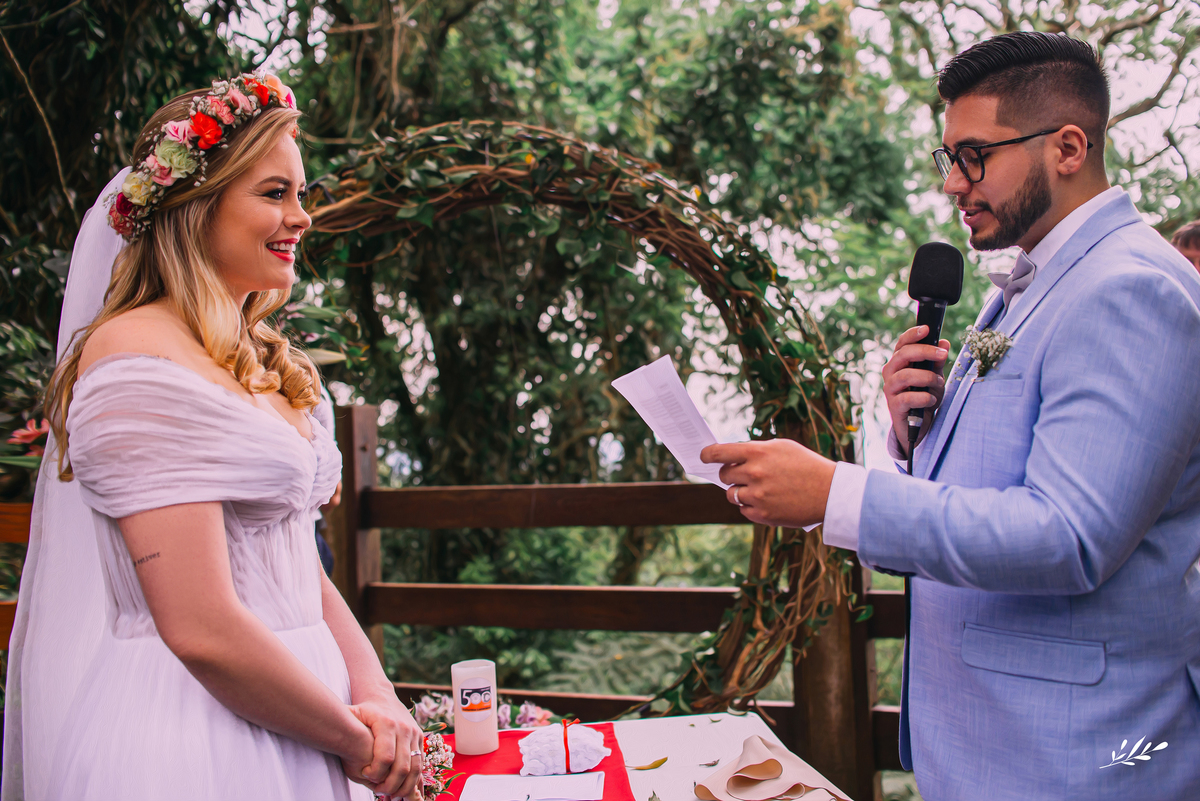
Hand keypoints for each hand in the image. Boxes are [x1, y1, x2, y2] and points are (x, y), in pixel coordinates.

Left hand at [346, 696, 424, 798]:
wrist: (383, 698)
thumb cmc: (364, 711)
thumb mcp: (352, 714)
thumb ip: (343, 725)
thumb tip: (327, 737)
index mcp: (387, 723)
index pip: (385, 757)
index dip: (375, 773)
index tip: (365, 776)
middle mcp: (404, 729)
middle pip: (402, 766)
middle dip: (390, 784)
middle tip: (378, 791)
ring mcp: (414, 734)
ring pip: (415, 768)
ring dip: (404, 786)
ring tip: (391, 795)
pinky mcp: (420, 740)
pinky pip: (420, 764)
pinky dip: (414, 781)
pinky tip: (404, 792)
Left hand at [700, 439, 835, 527]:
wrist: (829, 492)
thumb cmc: (806, 465)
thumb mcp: (782, 447)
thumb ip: (755, 450)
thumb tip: (731, 456)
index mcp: (757, 453)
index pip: (719, 452)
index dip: (707, 454)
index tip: (703, 456)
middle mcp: (754, 473)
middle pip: (724, 475)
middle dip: (730, 474)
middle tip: (743, 475)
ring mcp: (757, 496)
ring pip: (731, 494)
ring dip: (740, 491)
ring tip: (758, 489)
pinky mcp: (762, 514)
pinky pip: (743, 510)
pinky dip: (751, 506)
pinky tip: (767, 501)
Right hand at [882, 326, 950, 456]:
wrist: (918, 425)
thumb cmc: (924, 397)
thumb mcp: (935, 377)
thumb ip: (938, 362)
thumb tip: (944, 343)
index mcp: (899, 362)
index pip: (902, 344)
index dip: (912, 334)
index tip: (927, 329)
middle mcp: (891, 373)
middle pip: (903, 355)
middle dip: (925, 352)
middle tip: (943, 354)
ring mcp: (891, 389)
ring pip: (905, 376)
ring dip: (926, 377)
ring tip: (938, 383)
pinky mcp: (894, 406)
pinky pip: (907, 397)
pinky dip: (923, 397)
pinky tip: (931, 399)